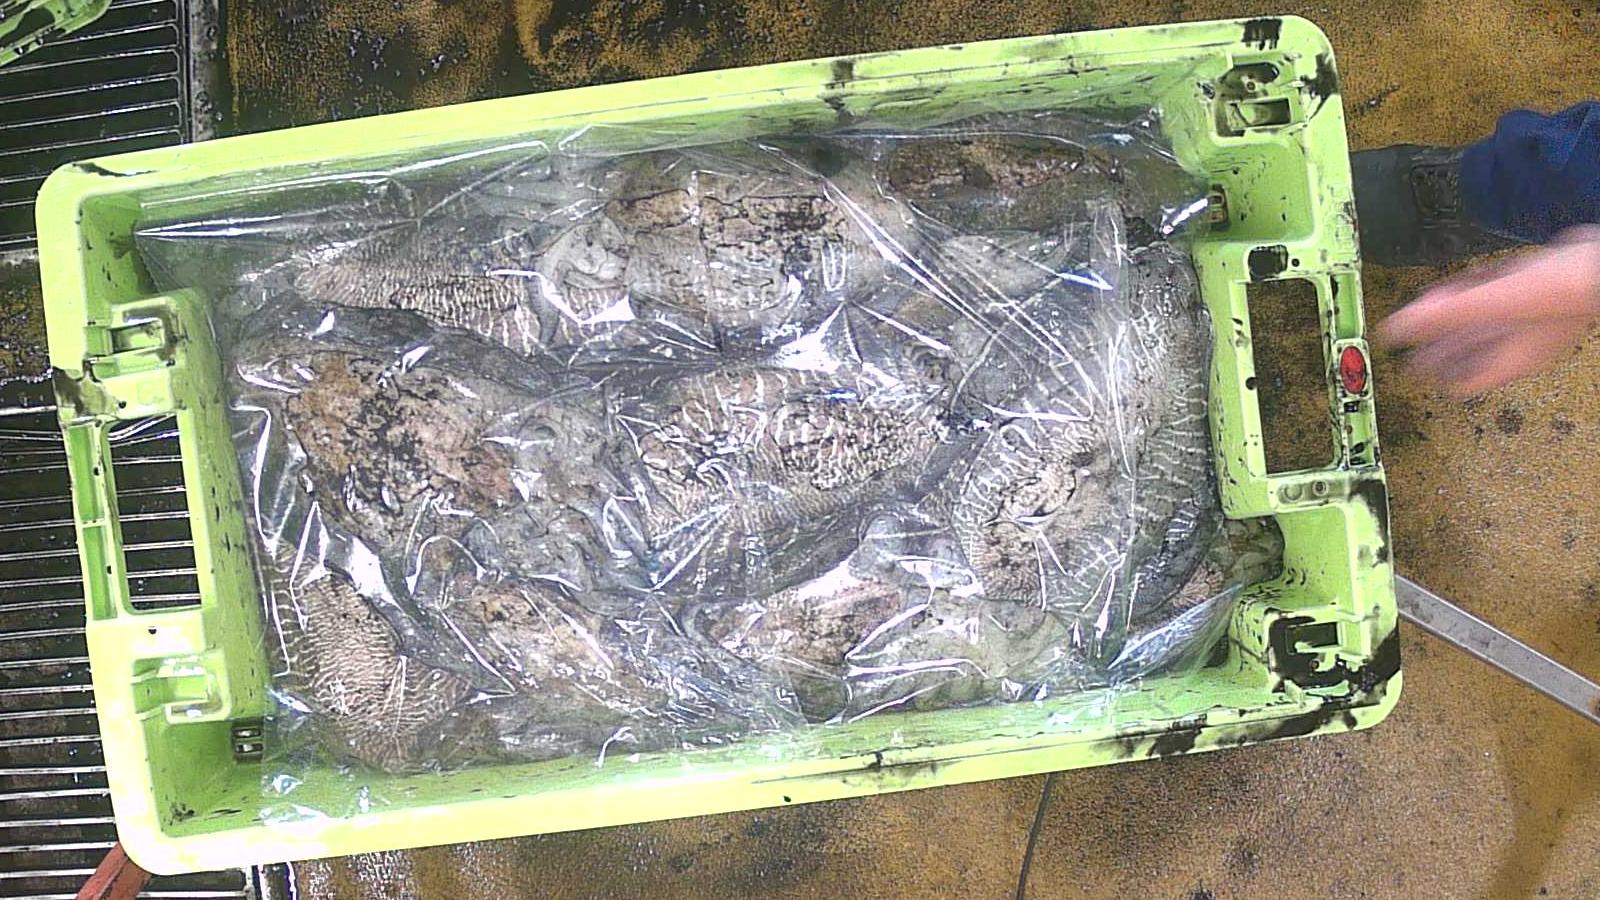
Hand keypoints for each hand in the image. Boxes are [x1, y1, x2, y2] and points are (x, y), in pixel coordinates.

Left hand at [1378, 225, 1599, 396]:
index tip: (1411, 368)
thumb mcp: (1490, 305)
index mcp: (1509, 361)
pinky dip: (1478, 294)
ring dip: (1453, 317)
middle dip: (1438, 346)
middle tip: (1409, 345)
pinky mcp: (1536, 294)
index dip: (1436, 377)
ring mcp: (1530, 320)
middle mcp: (1519, 345)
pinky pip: (1500, 299)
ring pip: (1482, 325)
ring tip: (1425, 311)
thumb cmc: (1560, 292)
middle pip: (1468, 354)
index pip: (1466, 383)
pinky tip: (1459, 284)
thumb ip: (1442, 316)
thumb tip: (1395, 330)